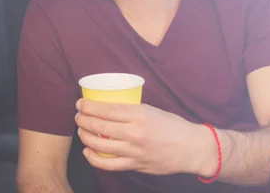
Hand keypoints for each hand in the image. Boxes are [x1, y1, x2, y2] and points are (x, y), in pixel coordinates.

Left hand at [75, 99, 216, 175]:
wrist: (192, 148)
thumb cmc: (173, 126)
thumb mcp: (152, 110)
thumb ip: (131, 111)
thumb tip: (109, 108)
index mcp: (139, 114)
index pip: (106, 109)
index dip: (88, 106)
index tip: (80, 104)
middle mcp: (135, 132)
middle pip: (99, 125)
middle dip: (82, 120)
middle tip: (78, 116)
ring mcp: (134, 150)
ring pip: (100, 145)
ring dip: (85, 136)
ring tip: (81, 131)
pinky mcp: (136, 165)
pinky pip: (109, 164)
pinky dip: (94, 158)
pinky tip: (88, 152)